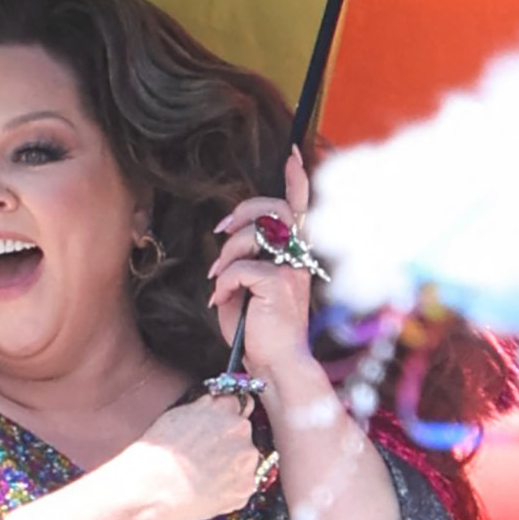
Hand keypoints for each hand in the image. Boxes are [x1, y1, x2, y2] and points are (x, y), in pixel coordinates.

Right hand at [127, 393, 258, 519]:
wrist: (155, 488)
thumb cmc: (158, 452)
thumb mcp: (176, 415)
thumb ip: (202, 408)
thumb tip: (211, 407)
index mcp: (224, 408)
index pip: (236, 404)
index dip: (224, 416)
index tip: (217, 425)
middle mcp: (241, 431)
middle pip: (242, 432)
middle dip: (229, 441)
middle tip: (205, 455)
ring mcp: (247, 460)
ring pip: (244, 460)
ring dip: (232, 465)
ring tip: (204, 475)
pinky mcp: (247, 487)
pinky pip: (242, 484)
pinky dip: (230, 487)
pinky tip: (209, 489)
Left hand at [207, 147, 312, 379]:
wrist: (275, 366)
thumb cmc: (258, 330)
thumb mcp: (247, 289)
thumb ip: (244, 261)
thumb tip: (227, 242)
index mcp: (295, 257)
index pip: (301, 209)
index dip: (296, 180)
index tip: (291, 153)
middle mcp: (299, 259)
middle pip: (275, 210)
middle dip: (244, 211)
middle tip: (221, 230)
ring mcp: (293, 270)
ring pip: (254, 236)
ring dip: (227, 256)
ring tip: (217, 281)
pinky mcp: (280, 284)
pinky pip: (242, 268)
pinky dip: (224, 282)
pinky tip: (220, 300)